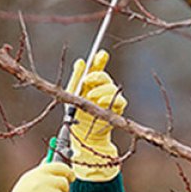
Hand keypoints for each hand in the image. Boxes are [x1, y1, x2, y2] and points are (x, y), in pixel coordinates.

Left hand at [66, 50, 127, 180]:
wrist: (82, 136)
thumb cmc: (75, 115)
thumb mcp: (71, 95)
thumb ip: (77, 79)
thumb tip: (81, 62)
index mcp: (90, 83)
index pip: (97, 67)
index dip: (100, 60)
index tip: (100, 54)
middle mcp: (101, 88)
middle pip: (104, 76)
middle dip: (97, 76)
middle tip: (88, 80)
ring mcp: (110, 98)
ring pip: (111, 87)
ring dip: (101, 90)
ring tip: (91, 96)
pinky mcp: (117, 109)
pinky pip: (119, 101)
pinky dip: (110, 100)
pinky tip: (101, 101)